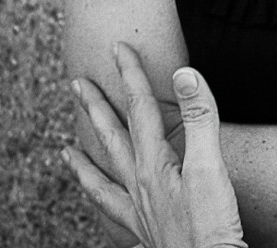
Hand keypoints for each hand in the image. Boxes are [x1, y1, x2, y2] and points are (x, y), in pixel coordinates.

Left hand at [63, 42, 247, 247]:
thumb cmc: (210, 227)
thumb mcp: (210, 166)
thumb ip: (199, 118)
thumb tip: (183, 74)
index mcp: (152, 165)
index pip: (139, 108)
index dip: (130, 75)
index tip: (119, 48)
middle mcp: (139, 187)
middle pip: (111, 139)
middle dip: (95, 108)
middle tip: (77, 85)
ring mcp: (139, 212)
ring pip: (102, 180)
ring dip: (84, 160)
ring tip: (65, 151)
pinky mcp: (146, 233)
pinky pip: (113, 213)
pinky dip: (101, 203)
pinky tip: (101, 204)